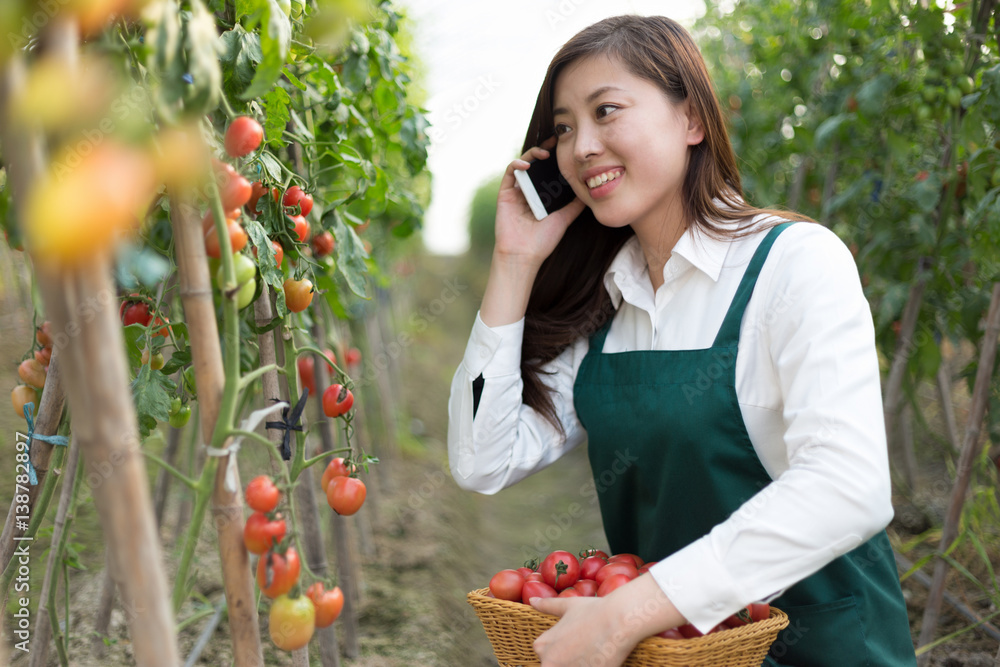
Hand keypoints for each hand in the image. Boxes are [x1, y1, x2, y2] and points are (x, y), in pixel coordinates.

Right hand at [494, 140, 584, 268]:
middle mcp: (530, 190)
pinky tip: (527, 164)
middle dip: (546, 149)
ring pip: (523, 163)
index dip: (556, 157)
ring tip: (545, 151)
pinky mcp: (505, 192)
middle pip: (537, 163)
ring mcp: (517, 190)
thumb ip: (575, 204)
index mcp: (542, 194)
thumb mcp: (565, 218)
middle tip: (557, 139)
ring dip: (533, 153)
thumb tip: (591, 190)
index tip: (567, 146)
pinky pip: (510, 172)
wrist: (525, 255)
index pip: (549, 170)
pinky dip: (517, 164)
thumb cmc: (543, 240)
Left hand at [530, 596, 635, 666]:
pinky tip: (598, 661)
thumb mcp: (567, 606)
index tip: (577, 644)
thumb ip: (547, 605)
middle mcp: (549, 662)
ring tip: (591, 655)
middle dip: (569, 662)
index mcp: (542, 645)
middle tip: (586, 650)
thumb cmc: (594, 611)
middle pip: (555, 665)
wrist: (618, 621)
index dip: (564, 651)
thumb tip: (531, 600)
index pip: (546, 656)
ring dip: (577, 665)